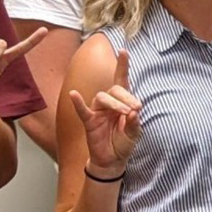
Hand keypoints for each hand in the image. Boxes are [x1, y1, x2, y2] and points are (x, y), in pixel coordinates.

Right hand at [67, 48, 141, 175]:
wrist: (113, 160)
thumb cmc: (124, 143)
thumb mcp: (135, 134)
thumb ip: (134, 123)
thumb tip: (134, 112)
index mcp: (122, 103)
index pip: (122, 81)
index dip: (122, 66)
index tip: (123, 51)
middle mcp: (109, 103)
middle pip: (115, 90)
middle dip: (127, 97)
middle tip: (136, 108)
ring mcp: (98, 111)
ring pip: (103, 97)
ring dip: (115, 103)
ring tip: (125, 112)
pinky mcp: (89, 121)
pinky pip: (82, 110)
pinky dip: (78, 102)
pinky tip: (74, 94)